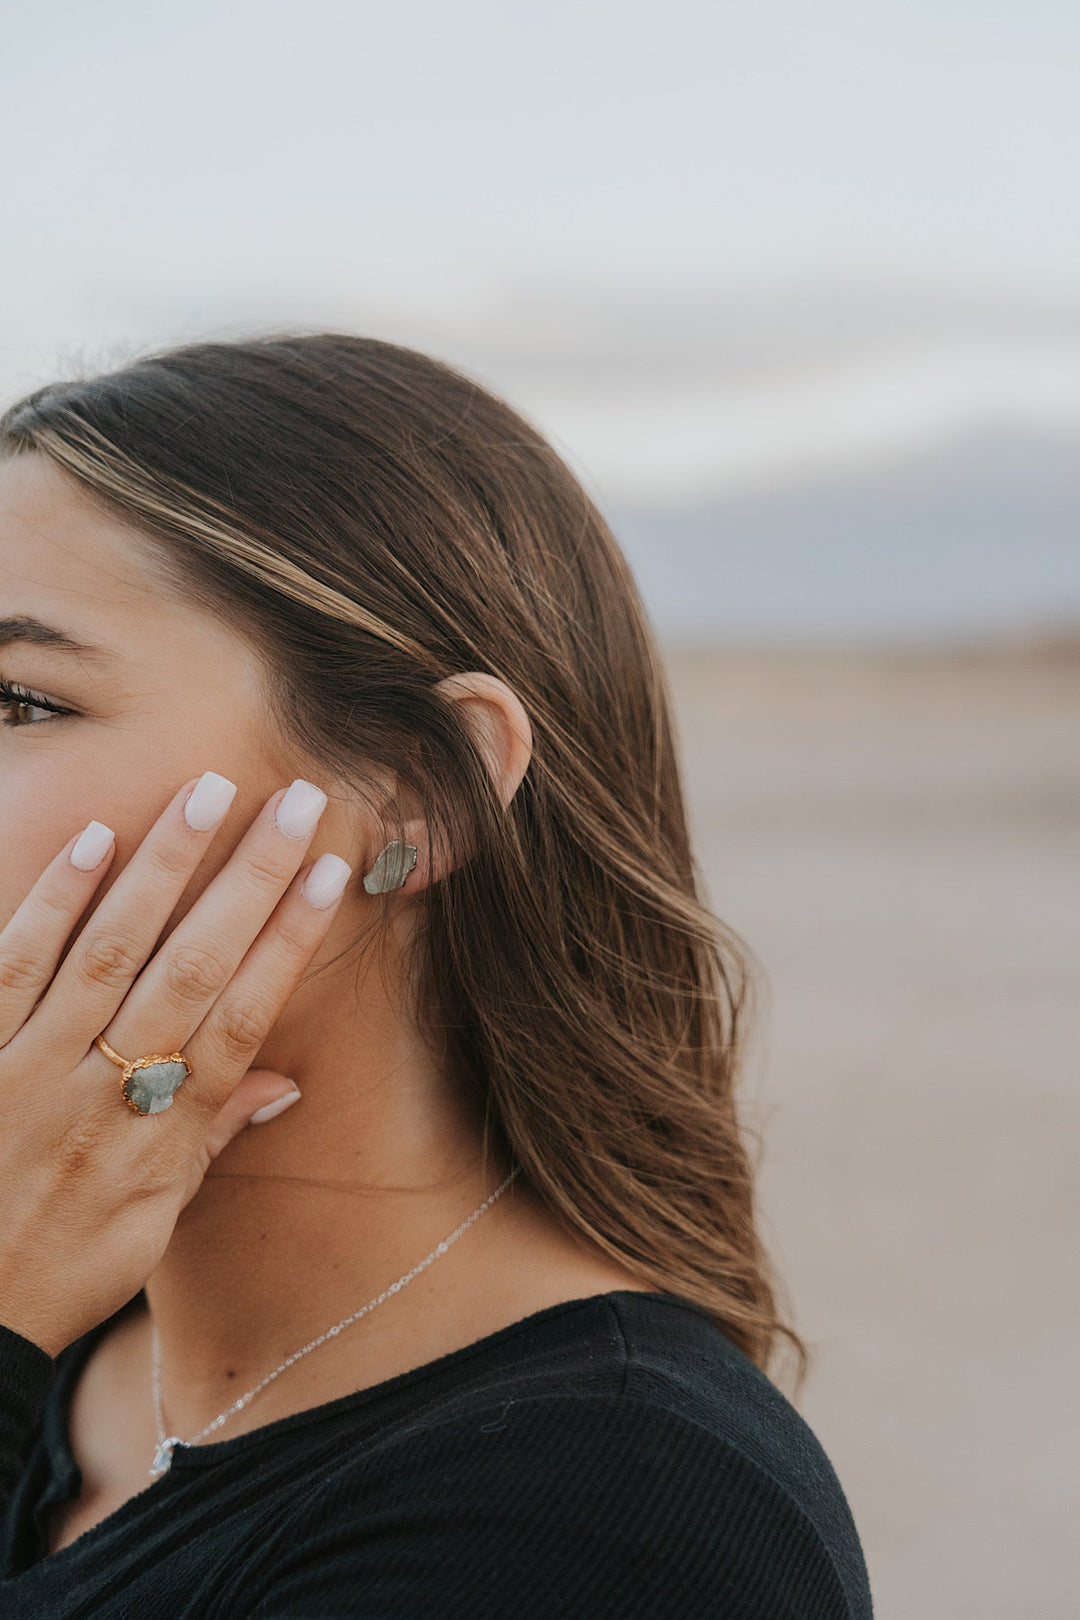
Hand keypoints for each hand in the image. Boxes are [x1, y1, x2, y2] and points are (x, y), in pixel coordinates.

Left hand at [0, 772, 351, 1359]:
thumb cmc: (58, 1267)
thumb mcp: (152, 1222)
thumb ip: (209, 1138)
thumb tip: (283, 1082)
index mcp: (159, 1130)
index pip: (242, 1015)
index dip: (290, 940)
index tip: (331, 873)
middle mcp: (106, 1089)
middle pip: (190, 967)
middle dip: (248, 879)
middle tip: (298, 802)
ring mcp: (34, 1064)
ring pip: (109, 950)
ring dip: (163, 867)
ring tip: (208, 794)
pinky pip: (14, 966)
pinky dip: (55, 902)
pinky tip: (94, 840)